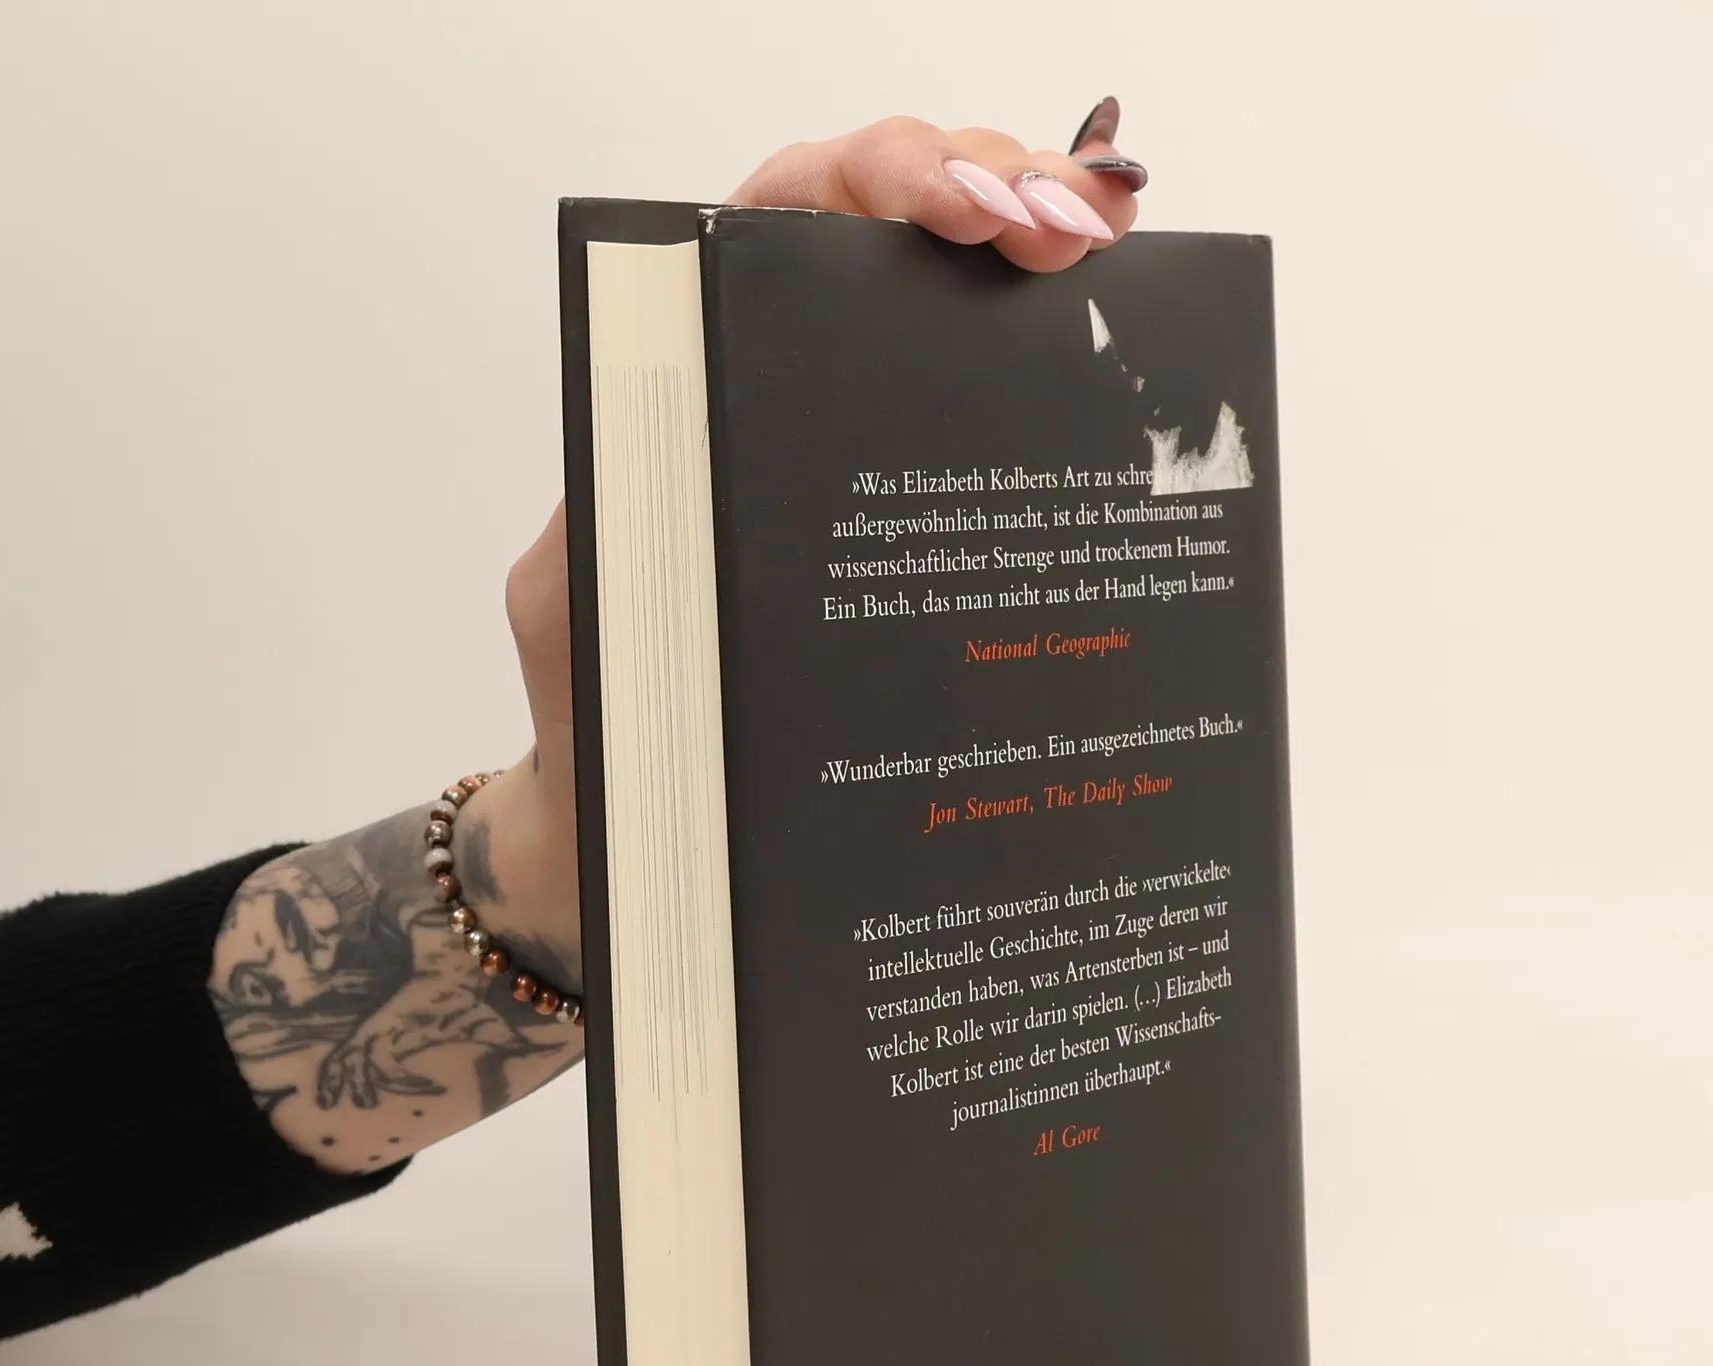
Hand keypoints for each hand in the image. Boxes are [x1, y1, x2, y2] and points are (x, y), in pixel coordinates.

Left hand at [500, 100, 1147, 857]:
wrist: (650, 839)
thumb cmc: (614, 730)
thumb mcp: (588, 617)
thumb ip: (619, 529)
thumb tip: (685, 456)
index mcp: (694, 390)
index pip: (780, 222)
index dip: (876, 179)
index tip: (966, 207)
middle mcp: (782, 396)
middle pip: (891, 232)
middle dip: (991, 186)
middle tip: (1068, 225)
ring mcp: (861, 452)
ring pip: (958, 305)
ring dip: (1041, 246)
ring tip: (1106, 246)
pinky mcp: (922, 523)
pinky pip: (997, 415)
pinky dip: (1062, 363)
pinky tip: (1124, 353)